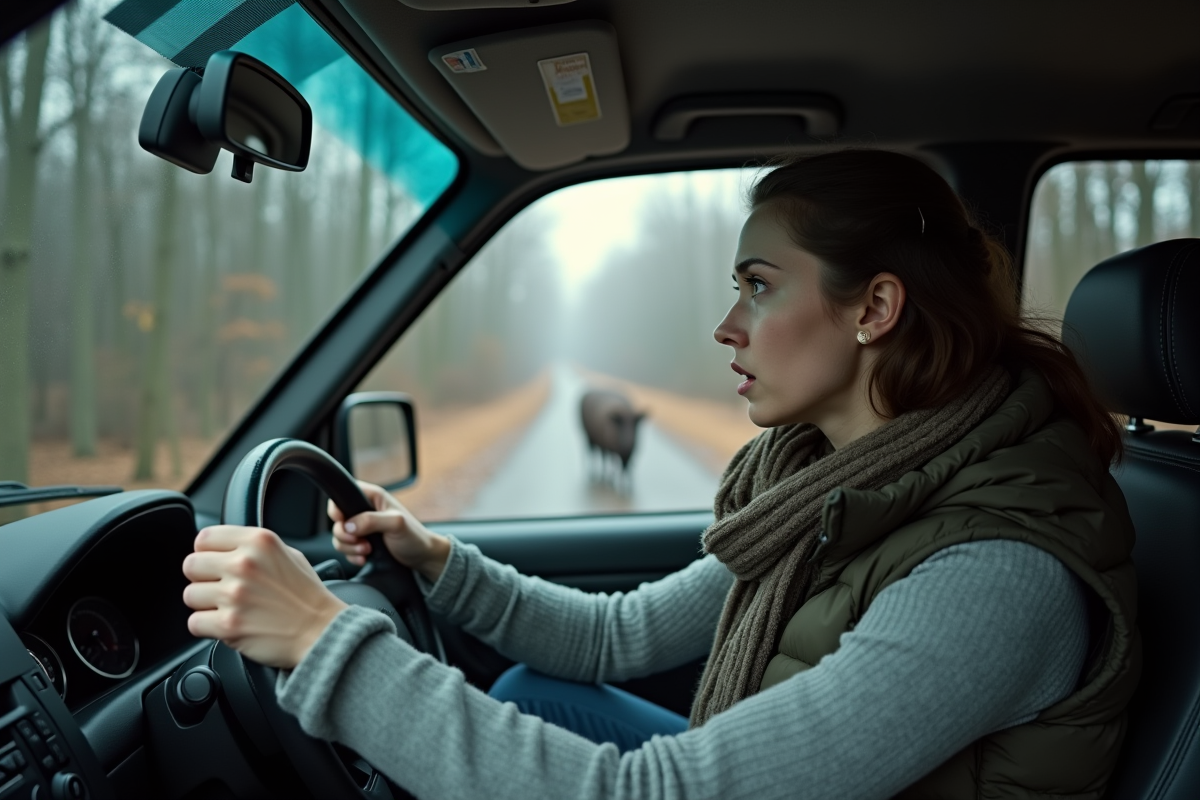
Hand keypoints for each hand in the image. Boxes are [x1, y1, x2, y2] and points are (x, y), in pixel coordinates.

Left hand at [182, 526, 348, 668]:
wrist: (322, 631)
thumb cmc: (307, 596)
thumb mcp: (288, 554)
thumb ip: (253, 547)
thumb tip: (222, 548)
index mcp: (259, 541)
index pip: (204, 538)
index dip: (208, 553)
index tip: (215, 564)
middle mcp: (244, 564)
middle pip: (191, 565)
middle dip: (203, 579)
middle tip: (221, 588)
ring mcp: (235, 595)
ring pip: (189, 595)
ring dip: (205, 605)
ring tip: (229, 608)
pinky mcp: (229, 625)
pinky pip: (194, 623)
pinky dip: (207, 627)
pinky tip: (228, 625)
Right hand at [329, 481, 449, 581]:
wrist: (422, 558)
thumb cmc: (415, 537)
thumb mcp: (396, 524)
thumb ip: (371, 520)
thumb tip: (349, 525)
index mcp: (373, 497)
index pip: (344, 494)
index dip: (337, 508)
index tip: (341, 520)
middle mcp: (365, 511)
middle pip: (338, 520)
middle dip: (344, 534)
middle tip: (359, 541)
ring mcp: (363, 528)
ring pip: (340, 537)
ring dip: (349, 547)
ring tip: (366, 551)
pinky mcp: (363, 543)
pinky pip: (347, 549)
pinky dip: (352, 555)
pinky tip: (364, 558)